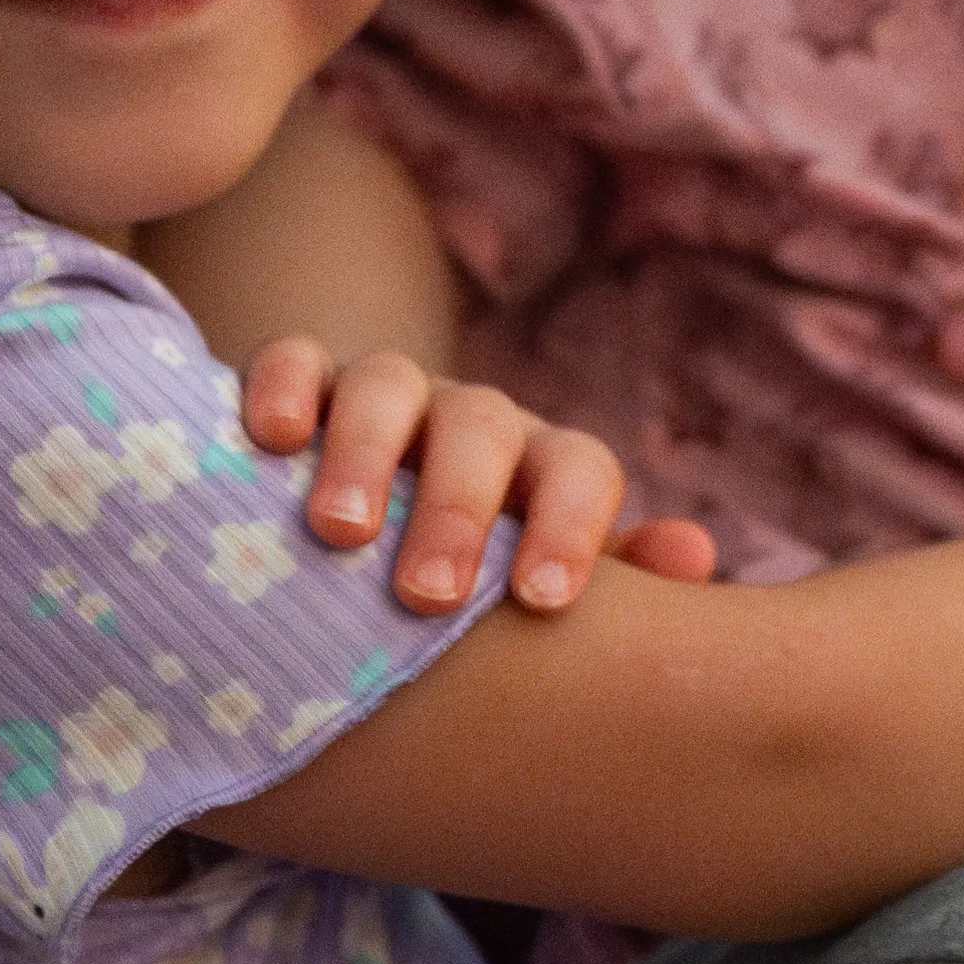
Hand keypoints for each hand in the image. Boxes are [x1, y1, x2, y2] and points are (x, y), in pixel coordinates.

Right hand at [236, 341, 719, 616]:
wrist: (374, 528)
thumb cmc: (474, 583)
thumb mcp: (539, 590)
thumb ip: (621, 584)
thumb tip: (694, 553)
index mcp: (540, 470)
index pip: (579, 469)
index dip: (571, 526)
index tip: (543, 603)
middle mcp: (469, 421)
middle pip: (482, 428)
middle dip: (458, 508)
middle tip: (429, 596)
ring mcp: (386, 397)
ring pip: (387, 385)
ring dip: (366, 454)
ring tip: (340, 532)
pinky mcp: (303, 383)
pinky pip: (294, 359)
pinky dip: (283, 387)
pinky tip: (270, 440)